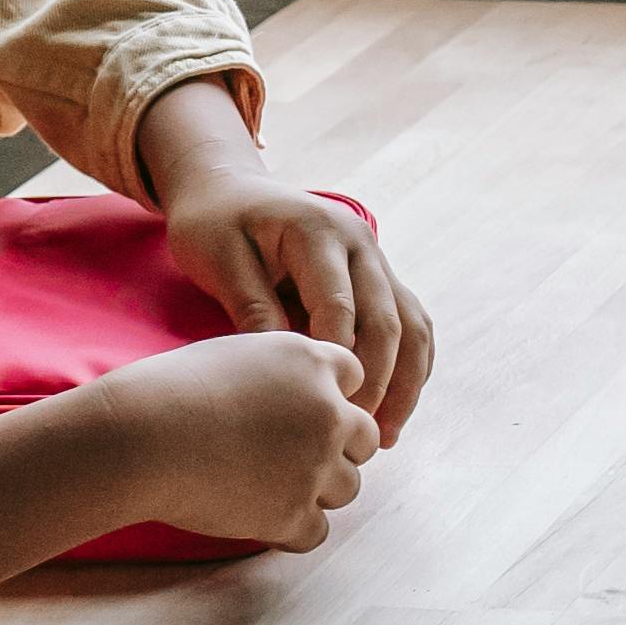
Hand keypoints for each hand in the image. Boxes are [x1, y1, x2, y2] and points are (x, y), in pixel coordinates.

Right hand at [0, 332, 380, 584]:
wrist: (137, 438)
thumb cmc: (167, 391)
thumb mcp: (233, 355)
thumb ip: (279, 372)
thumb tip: (297, 395)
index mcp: (311, 363)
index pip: (354, 377)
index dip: (329, 396)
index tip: (299, 410)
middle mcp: (327, 412)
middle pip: (365, 437)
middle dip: (336, 447)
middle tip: (292, 455)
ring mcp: (315, 466)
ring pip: (348, 487)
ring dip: (317, 489)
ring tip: (267, 486)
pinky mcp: (293, 514)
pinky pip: (317, 531)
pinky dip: (292, 529)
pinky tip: (258, 515)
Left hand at [138, 78, 435, 441]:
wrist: (228, 189)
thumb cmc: (213, 224)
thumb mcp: (217, 257)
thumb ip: (251, 304)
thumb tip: (285, 364)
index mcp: (317, 231)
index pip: (340, 306)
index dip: (336, 361)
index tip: (321, 409)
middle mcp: (360, 242)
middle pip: (388, 320)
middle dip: (377, 382)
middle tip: (355, 432)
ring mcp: (376, 258)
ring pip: (412, 325)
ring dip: (405, 382)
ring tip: (386, 435)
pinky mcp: (379, 277)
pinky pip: (412, 323)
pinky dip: (411, 367)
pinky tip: (394, 408)